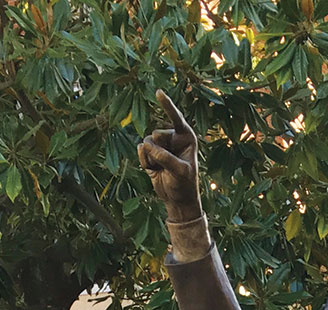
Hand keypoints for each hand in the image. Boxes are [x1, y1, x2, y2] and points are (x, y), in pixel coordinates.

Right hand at [137, 90, 200, 221]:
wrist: (177, 200)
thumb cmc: (185, 185)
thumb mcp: (180, 172)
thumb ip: (165, 157)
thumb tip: (146, 145)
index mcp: (186, 137)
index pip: (176, 118)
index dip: (167, 105)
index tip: (158, 92)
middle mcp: (173, 137)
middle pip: (156, 134)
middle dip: (159, 151)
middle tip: (168, 165)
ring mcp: (160, 145)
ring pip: (146, 143)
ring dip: (152, 159)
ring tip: (162, 169)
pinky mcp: (150, 153)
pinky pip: (141, 152)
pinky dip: (146, 163)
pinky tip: (154, 170)